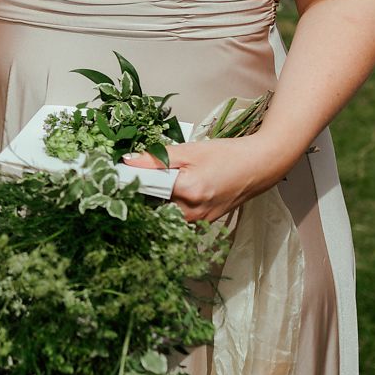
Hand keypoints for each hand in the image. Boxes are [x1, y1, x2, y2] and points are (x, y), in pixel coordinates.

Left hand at [123, 133, 293, 221]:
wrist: (261, 166)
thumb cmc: (228, 155)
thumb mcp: (189, 150)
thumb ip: (156, 158)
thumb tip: (126, 162)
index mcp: (187, 192)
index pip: (144, 192)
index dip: (128, 182)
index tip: (113, 177)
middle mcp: (192, 213)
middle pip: (151, 207)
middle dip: (140, 193)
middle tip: (134, 178)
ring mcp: (199, 222)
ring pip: (163, 214)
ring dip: (154, 201)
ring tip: (155, 184)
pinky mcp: (203, 224)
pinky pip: (177, 217)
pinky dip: (169, 206)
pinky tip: (171, 193)